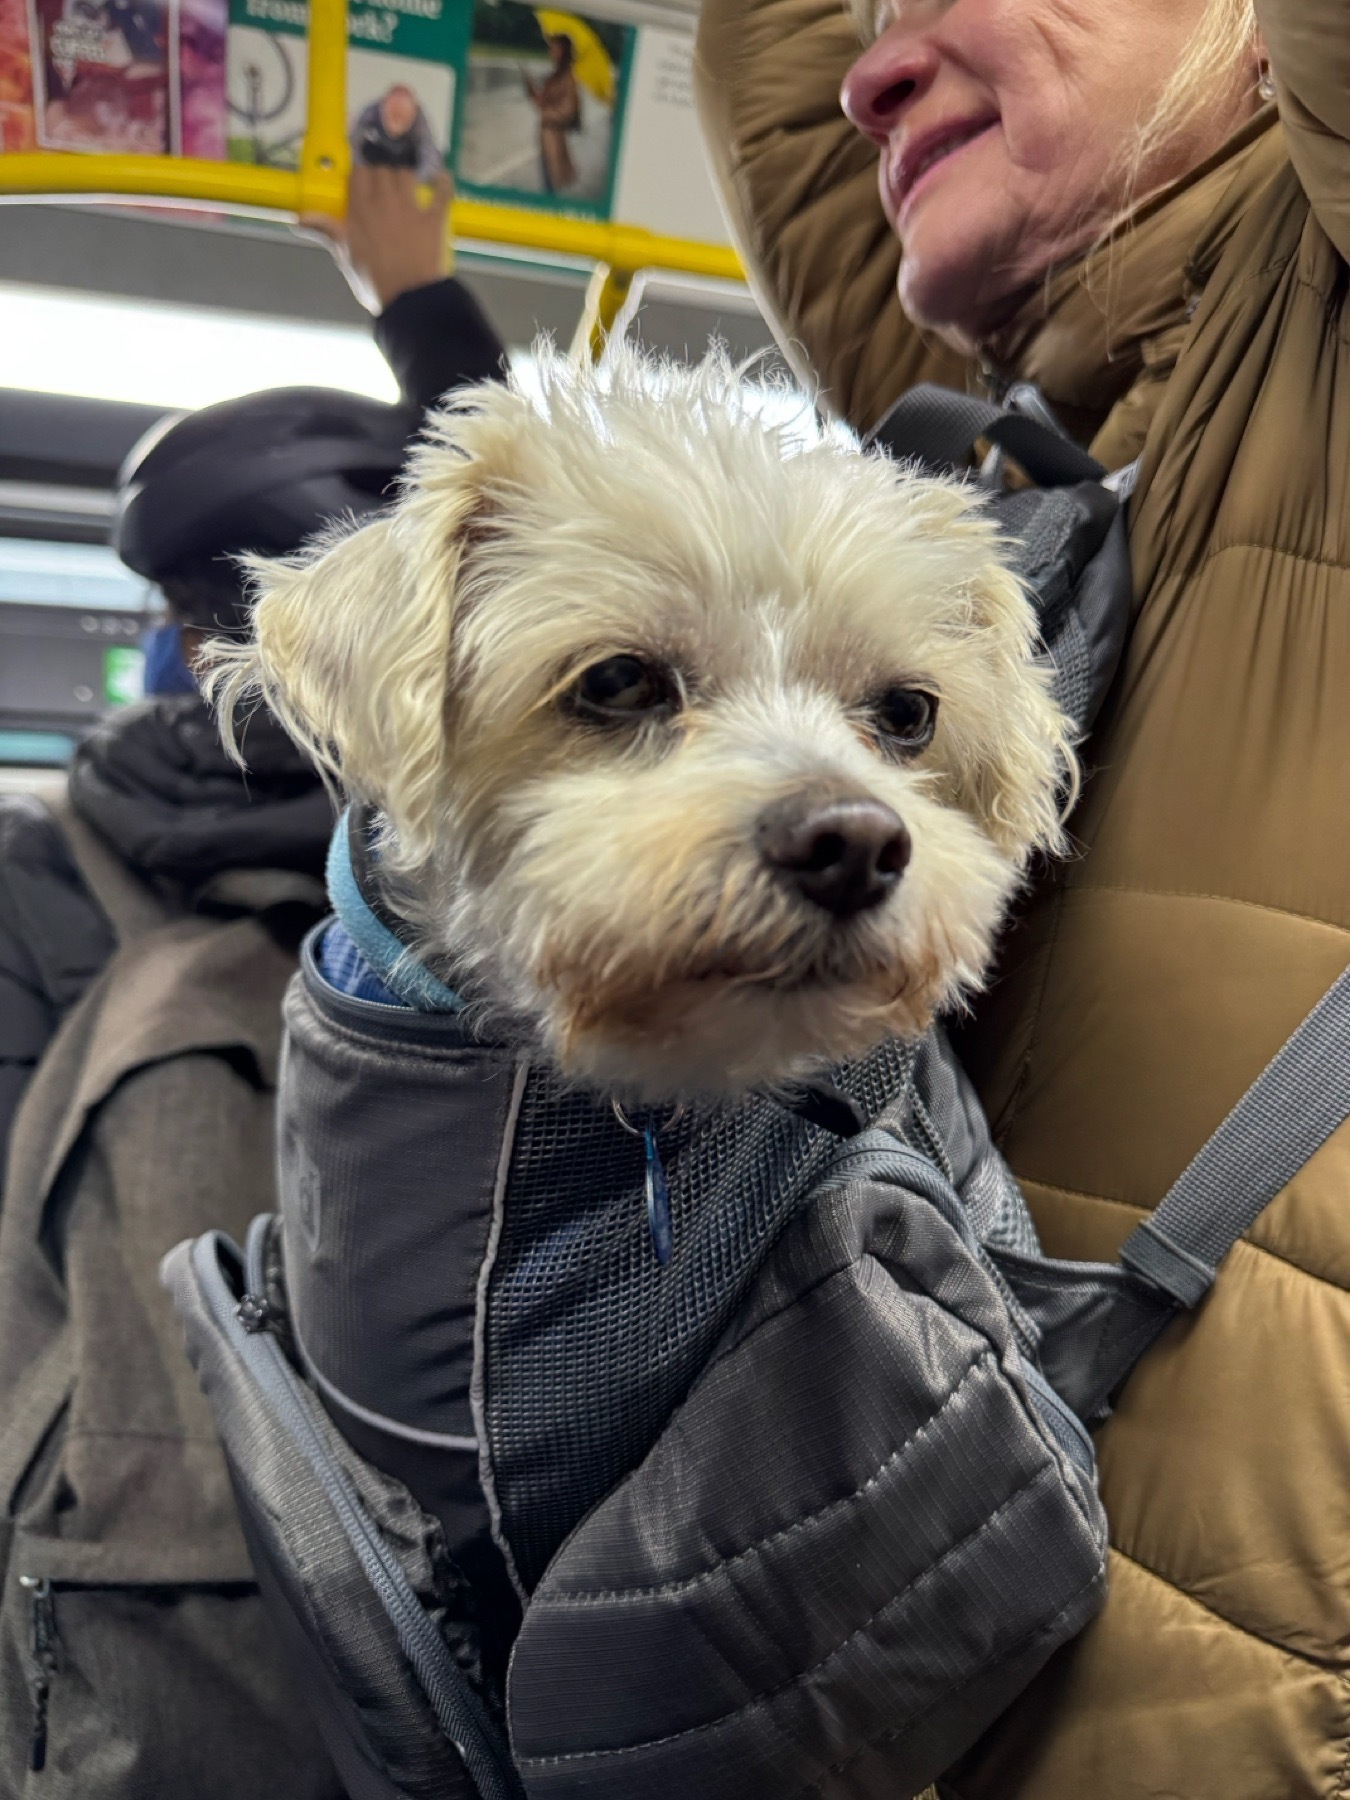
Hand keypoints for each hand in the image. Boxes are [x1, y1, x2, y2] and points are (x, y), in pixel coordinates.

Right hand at [301, 164, 454, 313]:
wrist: (408, 301)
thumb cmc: (372, 281)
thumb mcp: (344, 256)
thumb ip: (325, 231)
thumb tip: (297, 219)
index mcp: (360, 208)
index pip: (358, 172)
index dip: (361, 172)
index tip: (363, 180)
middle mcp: (384, 201)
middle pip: (382, 169)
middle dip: (382, 173)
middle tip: (383, 186)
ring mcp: (410, 208)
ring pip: (406, 174)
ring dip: (405, 175)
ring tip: (406, 185)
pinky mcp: (433, 219)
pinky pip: (442, 192)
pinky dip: (443, 183)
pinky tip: (441, 177)